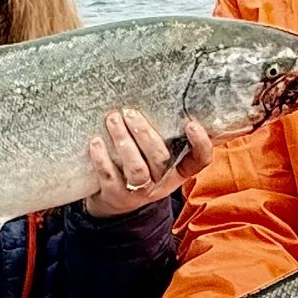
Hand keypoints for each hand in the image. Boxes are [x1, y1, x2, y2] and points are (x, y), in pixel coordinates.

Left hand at [82, 111, 214, 216]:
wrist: (113, 203)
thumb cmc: (138, 168)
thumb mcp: (154, 157)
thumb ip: (163, 136)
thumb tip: (164, 95)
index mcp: (176, 171)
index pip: (198, 161)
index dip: (200, 145)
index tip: (192, 123)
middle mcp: (161, 183)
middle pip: (160, 159)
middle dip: (145, 134)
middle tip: (130, 112)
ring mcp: (139, 192)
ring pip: (136, 169)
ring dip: (124, 141)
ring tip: (113, 119)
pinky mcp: (116, 196)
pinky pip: (110, 176)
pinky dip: (102, 158)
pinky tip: (96, 142)